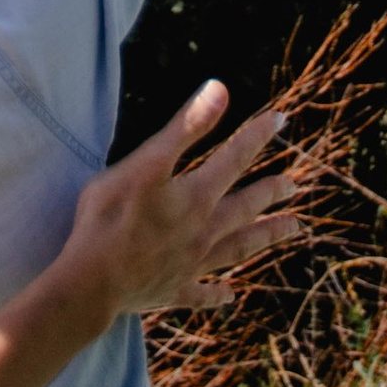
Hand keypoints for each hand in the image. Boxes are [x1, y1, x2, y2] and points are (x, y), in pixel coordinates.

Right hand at [53, 83, 294, 320]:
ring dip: (265, 237)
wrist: (93, 281)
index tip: (280, 120)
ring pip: (237, 248)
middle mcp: (202, 231)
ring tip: (293, 229)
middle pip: (245, 208)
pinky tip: (229, 296)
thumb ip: (185, 128)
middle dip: (270, 193)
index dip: (256, 136)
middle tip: (293, 186)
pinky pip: (200, 294)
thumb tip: (220, 89)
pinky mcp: (171, 290)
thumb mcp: (146, 162)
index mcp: (196, 197)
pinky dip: (216, 295)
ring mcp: (190, 264)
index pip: (234, 159)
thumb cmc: (111, 216)